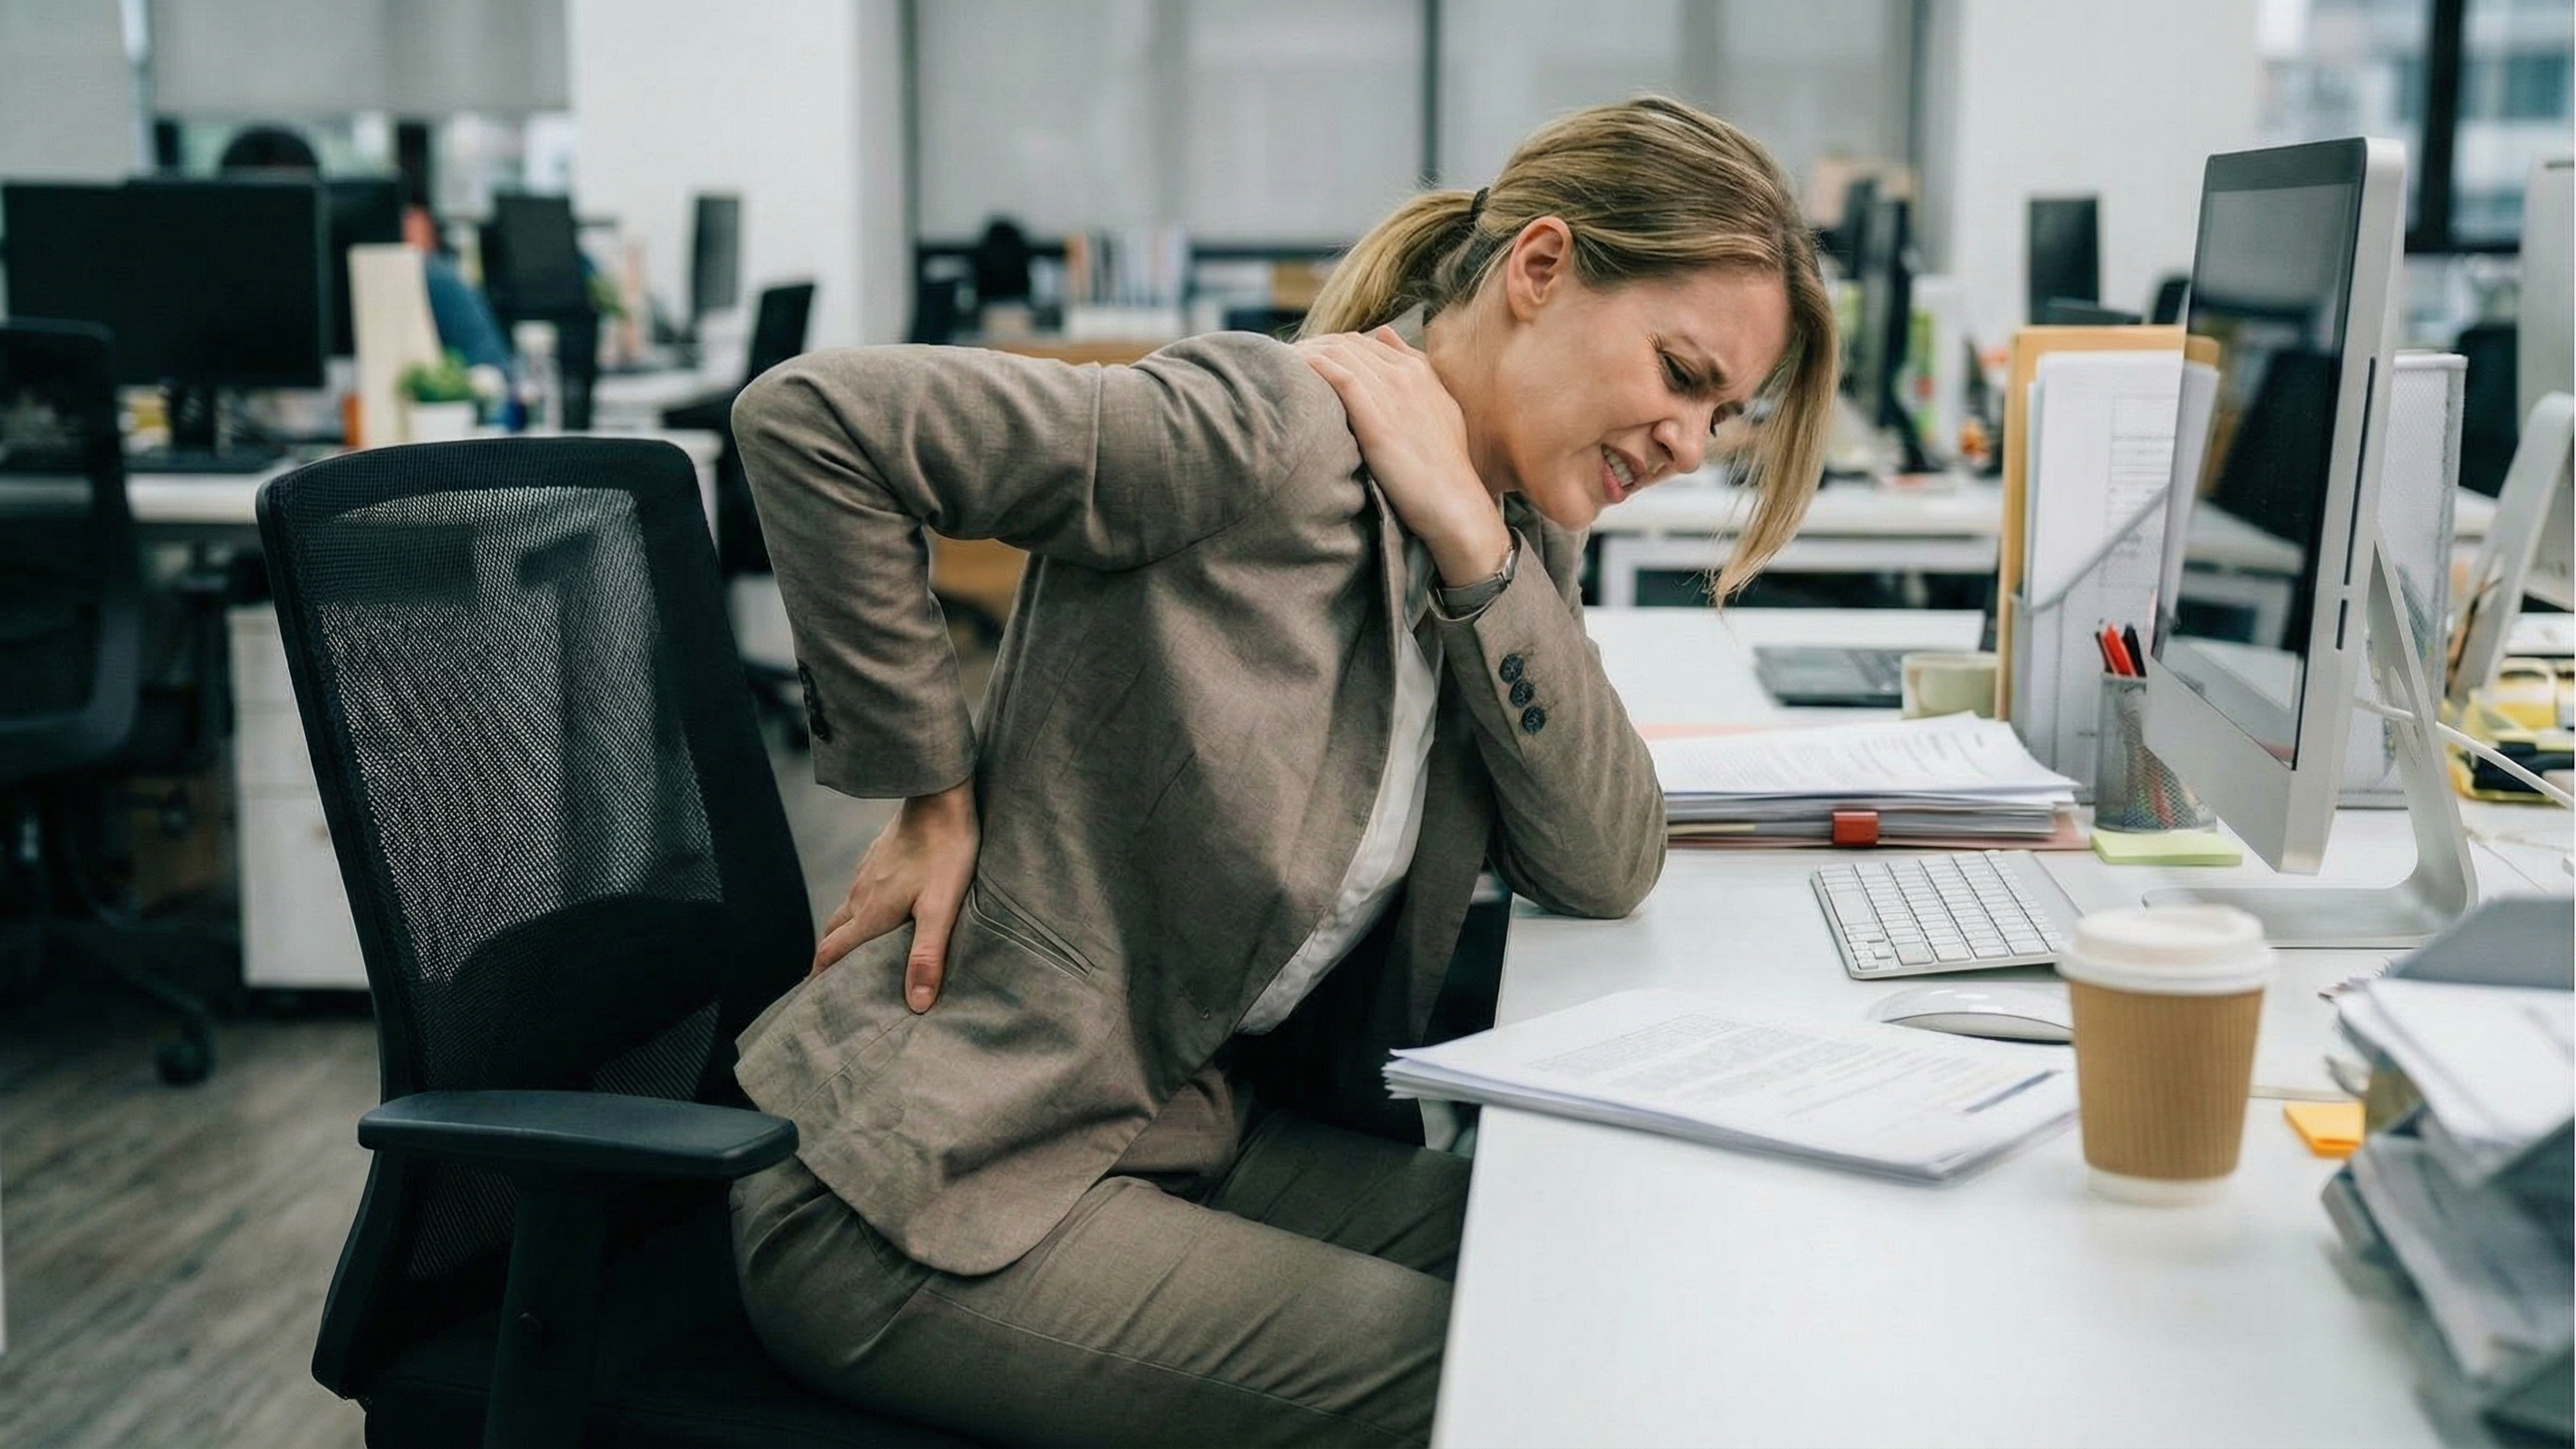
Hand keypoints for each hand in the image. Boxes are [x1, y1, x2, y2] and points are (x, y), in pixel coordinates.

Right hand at [812, 780, 979, 1013]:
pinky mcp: (878, 858)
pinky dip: (858, 913)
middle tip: (832, 986)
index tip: (813, 1002)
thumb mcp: (940, 908)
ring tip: (855, 957)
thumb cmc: (945, 851)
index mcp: (870, 914)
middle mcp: (860, 895)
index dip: (820, 979)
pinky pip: (859, 893)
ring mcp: (867, 874)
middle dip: (828, 962)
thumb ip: (927, 955)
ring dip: (843, 937)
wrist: (940, 795)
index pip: (831, 953)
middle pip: (832, 935)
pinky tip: (877, 914)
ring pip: (844, 912)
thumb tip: (917, 1004)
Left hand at [1296, 326, 1511, 585]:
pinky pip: (1340, 377)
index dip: (1329, 347)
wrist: (1454, 503)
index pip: (1363, 342)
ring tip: (1277, 366)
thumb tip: (1384, 333)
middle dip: (1311, 347)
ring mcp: (1393, 394)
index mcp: (1419, 371)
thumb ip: (1413, 368)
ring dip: (1304, 354)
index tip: (1304, 359)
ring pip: (1339, 355)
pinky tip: (1292, 371)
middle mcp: (1406, 375)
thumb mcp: (1438, 407)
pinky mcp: (1378, 420)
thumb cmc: (1444, 465)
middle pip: (1346, 344)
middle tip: (1281, 362)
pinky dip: (1313, 368)